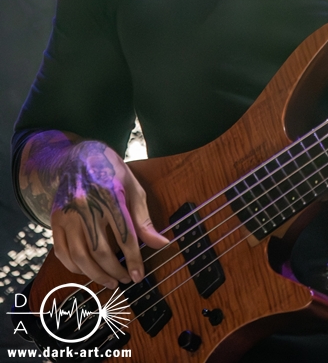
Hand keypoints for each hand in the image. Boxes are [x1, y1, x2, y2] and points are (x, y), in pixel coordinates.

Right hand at [49, 140, 166, 289]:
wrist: (77, 156)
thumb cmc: (110, 171)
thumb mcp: (132, 187)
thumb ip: (144, 218)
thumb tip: (161, 243)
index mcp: (109, 194)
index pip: (124, 235)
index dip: (133, 259)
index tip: (139, 275)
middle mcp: (86, 205)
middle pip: (100, 250)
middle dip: (115, 271)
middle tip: (126, 280)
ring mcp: (67, 214)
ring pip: (80, 256)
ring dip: (96, 275)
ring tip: (111, 282)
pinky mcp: (55, 220)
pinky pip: (62, 252)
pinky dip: (75, 267)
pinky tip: (89, 271)